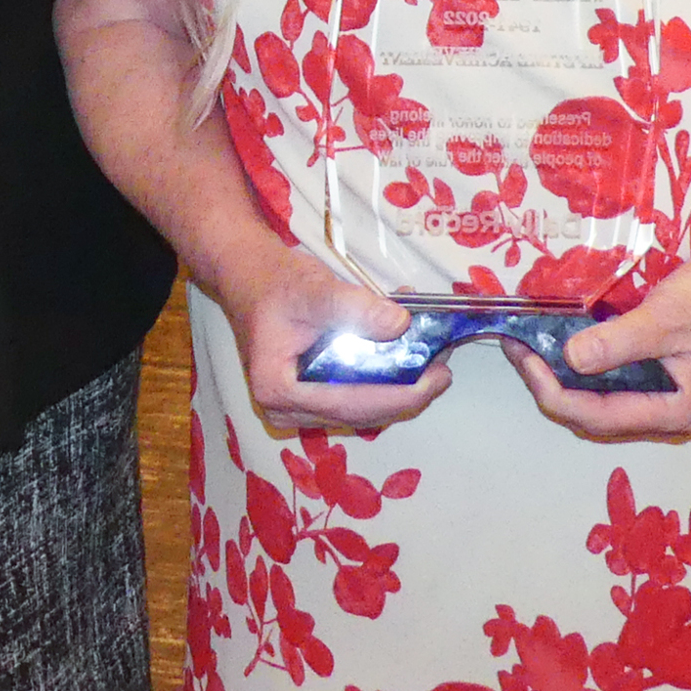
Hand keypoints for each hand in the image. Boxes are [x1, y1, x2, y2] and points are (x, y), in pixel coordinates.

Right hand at [213, 241, 451, 432]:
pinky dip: (380, 382)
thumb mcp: (312, 288)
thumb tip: (401, 324)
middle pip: (359, 414)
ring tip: (431, 363)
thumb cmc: (273, 282)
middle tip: (443, 368)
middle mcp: (285, 410)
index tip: (437, 377)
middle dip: (405, 394)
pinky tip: (404, 361)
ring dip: (396, 390)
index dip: (399, 394)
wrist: (247, 275)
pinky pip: (353, 399)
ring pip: (359, 411)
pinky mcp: (308, 398)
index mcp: (278, 390)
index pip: (351, 403)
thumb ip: (354, 306)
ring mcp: (296, 408)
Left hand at [497, 234, 690, 443]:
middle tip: (515, 349)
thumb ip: (618, 342)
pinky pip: (609, 377)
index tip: (523, 358)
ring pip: (598, 398)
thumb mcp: (665, 317)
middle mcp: (667, 412)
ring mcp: (662, 392)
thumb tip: (570, 360)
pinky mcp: (657, 371)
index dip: (553, 391)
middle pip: (594, 414)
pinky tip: (558, 340)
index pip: (598, 416)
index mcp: (676, 410)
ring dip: (561, 375)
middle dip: (551, 385)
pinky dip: (581, 362)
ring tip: (527, 345)